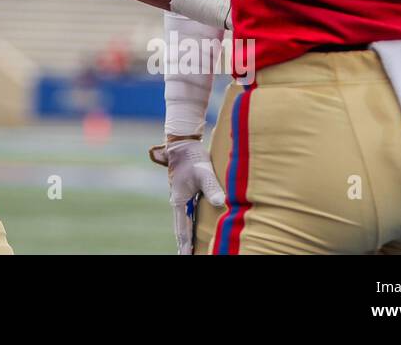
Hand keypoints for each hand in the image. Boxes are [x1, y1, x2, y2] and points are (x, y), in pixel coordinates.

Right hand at [149, 137, 224, 253]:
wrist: (183, 144)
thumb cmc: (193, 158)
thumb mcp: (204, 173)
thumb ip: (212, 188)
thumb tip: (221, 203)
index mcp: (178, 201)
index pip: (182, 229)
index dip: (185, 245)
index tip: (186, 256)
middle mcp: (178, 202)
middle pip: (180, 229)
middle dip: (184, 245)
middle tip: (186, 256)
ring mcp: (181, 199)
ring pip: (183, 223)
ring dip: (186, 237)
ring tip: (189, 250)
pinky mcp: (187, 194)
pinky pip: (188, 215)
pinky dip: (190, 226)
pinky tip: (195, 230)